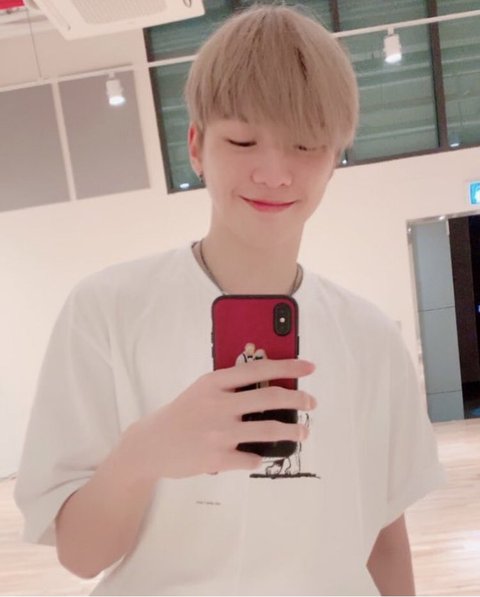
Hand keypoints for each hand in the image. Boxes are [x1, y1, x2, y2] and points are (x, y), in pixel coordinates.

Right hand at [121, 359, 316, 480]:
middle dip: (298, 400)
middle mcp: (219, 404)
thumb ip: (230, 386)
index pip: (258, 368)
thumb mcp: (201, 390)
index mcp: (214, 382)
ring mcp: (220, 433)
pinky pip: (253, 458)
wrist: (151, 445)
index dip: (288, 367)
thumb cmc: (182, 414)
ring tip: (303, 431)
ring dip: (293, 430)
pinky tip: (257, 455)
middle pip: (270, 398)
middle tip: (312, 403)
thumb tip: (270, 387)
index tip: (309, 368)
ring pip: (269, 430)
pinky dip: (259, 457)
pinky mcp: (218, 459)